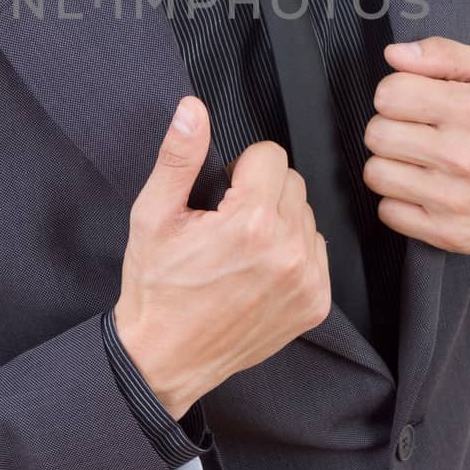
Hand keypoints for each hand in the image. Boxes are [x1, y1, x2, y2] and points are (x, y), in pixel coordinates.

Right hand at [114, 97, 330, 416]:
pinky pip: (317, 250)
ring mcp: (307, 280)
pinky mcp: (316, 303)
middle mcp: (287, 251)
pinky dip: (293, 253)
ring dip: (280, 222)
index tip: (219, 195)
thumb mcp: (153, 215)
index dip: (239, 169)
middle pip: (292, 182)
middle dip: (261, 192)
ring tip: (242, 251)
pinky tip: (259, 271)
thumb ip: (178, 157)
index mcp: (249, 223)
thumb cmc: (156, 288)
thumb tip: (193, 110)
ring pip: (307, 215)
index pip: (271, 154)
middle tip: (226, 224)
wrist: (164, 358)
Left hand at [362, 37, 469, 254]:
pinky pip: (387, 211)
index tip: (410, 101)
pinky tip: (421, 188)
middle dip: (388, 127)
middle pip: (376, 135)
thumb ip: (441, 53)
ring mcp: (454, 200)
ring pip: (375, 173)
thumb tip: (393, 54)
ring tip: (415, 160)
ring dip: (390, 164)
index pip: (389, 95)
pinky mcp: (448, 233)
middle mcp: (463, 157)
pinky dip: (398, 199)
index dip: (394, 93)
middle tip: (413, 131)